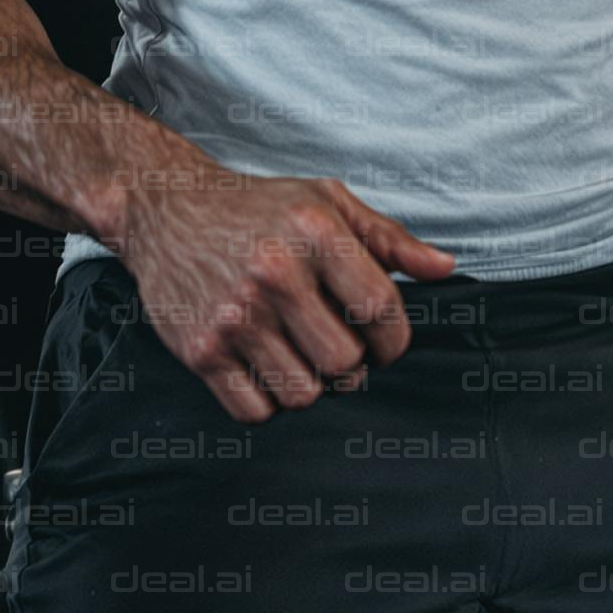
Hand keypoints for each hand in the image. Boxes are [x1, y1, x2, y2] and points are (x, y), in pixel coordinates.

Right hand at [121, 157, 457, 421]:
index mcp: (314, 231)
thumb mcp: (327, 201)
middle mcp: (275, 272)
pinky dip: (267, 401)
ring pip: (304, 394)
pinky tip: (264, 364)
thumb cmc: (258, 205)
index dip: (395, 338)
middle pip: (345, 361)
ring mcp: (234, 315)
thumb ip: (388, 239)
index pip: (380, 308)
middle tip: (338, 344)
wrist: (168, 207)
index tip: (386, 342)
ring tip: (300, 352)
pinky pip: (255, 412)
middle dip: (352, 364)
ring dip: (311, 383)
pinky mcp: (199, 350)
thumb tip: (443, 269)